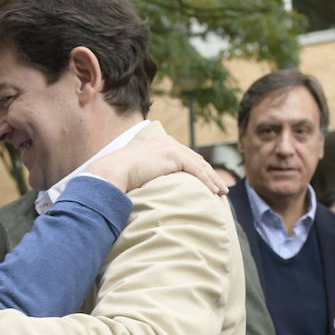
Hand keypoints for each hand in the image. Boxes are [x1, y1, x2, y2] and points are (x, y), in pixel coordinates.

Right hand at [86, 135, 228, 195]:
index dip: (197, 170)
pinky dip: (208, 181)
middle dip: (209, 174)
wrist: (112, 172)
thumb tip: (145, 191)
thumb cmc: (117, 177)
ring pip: (200, 164)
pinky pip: (197, 170)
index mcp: (158, 144)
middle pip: (195, 159)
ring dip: (213, 179)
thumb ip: (145, 176)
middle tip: (220, 187)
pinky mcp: (174, 156)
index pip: (184, 157)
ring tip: (222, 191)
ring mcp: (171, 147)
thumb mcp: (135, 173)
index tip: (206, 182)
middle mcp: (167, 142)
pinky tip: (215, 192)